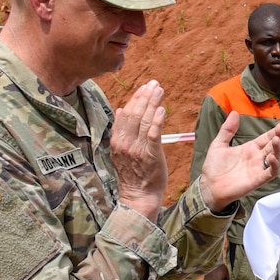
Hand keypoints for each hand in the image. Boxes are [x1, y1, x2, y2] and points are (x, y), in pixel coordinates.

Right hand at [111, 80, 167, 220]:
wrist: (138, 196)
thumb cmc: (134, 174)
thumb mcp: (122, 151)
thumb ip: (122, 131)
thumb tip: (121, 110)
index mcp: (117, 140)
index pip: (126, 113)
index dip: (135, 98)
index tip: (144, 87)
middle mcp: (125, 142)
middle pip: (135, 113)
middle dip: (145, 96)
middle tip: (154, 83)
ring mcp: (136, 149)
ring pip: (143, 120)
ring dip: (152, 103)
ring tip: (159, 90)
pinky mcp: (150, 155)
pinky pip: (153, 134)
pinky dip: (156, 120)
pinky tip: (161, 109)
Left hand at [198, 113, 279, 213]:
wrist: (209, 187)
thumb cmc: (214, 168)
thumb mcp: (218, 144)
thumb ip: (227, 130)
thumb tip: (234, 113)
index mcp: (249, 149)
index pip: (266, 138)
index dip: (275, 131)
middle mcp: (256, 158)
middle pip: (273, 146)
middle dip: (279, 137)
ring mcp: (258, 169)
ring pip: (274, 157)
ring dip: (277, 149)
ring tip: (277, 139)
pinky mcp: (257, 180)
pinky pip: (270, 172)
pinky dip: (274, 165)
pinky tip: (272, 157)